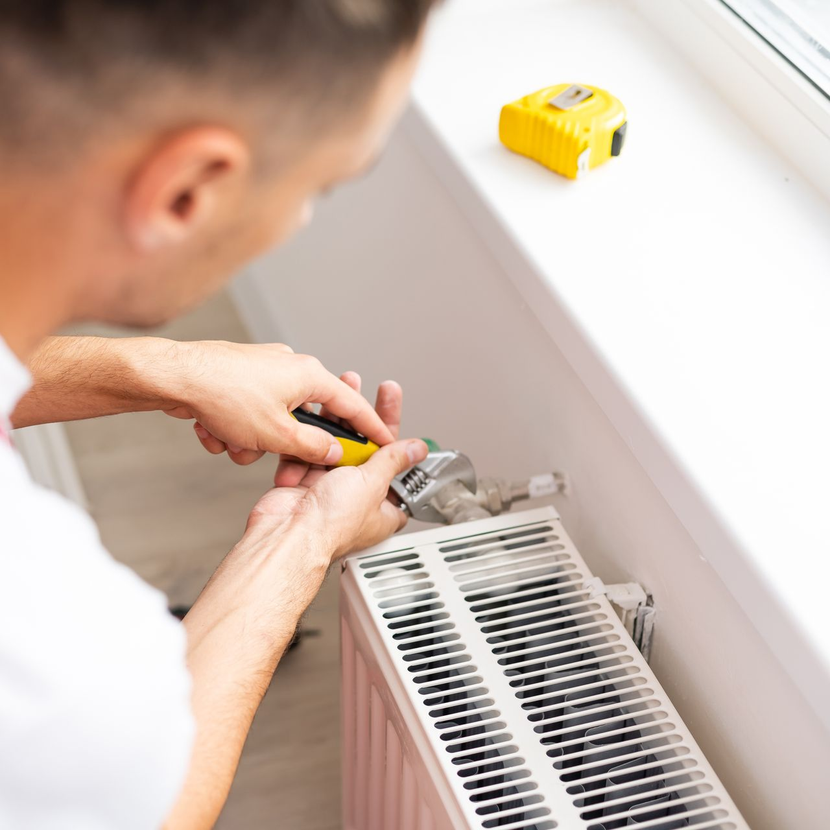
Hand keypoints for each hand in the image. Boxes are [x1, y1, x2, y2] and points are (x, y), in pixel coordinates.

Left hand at [161, 341, 394, 465]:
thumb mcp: (277, 434)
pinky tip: (214, 431)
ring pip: (273, 424)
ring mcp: (263, 375)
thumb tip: (332, 452)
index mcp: (309, 376)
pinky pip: (249, 418)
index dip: (369, 428)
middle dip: (284, 445)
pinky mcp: (240, 382)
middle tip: (276, 455)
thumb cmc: (222, 392)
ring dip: (252, 443)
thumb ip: (313, 448)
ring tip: (231, 442)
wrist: (173, 377)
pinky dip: (233, 431)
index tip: (381, 442)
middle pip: (306, 420)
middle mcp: (290, 370)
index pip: (351, 405)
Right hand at [246, 371, 424, 557]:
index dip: (394, 435)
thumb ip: (393, 461)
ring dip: (332, 422)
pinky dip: (306, 440)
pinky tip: (309, 418)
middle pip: (363, 449)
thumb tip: (416, 449)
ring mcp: (327, 490)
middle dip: (360, 418)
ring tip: (333, 392)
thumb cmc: (331, 524)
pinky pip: (306, 453)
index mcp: (382, 507)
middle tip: (362, 385)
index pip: (396, 464)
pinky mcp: (301, 482)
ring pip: (333, 446)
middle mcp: (356, 499)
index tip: (390, 407)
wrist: (286, 534)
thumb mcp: (373, 482)